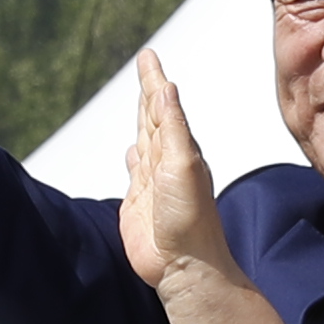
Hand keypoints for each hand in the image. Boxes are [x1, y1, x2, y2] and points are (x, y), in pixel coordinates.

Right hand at [120, 51, 238, 293]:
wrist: (185, 266)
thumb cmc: (190, 220)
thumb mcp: (183, 165)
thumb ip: (173, 128)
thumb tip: (168, 90)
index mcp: (179, 149)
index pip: (163, 105)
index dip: (154, 80)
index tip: (148, 56)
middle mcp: (166, 162)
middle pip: (153, 117)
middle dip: (148, 90)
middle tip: (145, 65)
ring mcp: (152, 183)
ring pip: (145, 141)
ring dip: (142, 120)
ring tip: (141, 101)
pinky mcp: (138, 204)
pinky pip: (135, 172)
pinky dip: (133, 157)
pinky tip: (133, 152)